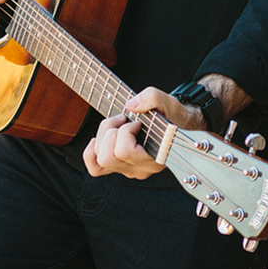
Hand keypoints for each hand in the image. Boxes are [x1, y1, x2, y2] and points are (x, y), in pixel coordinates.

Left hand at [83, 88, 199, 179]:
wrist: (175, 126)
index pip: (125, 151)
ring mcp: (129, 170)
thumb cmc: (171, 116)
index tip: (137, 122)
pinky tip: (99, 139)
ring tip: (117, 126)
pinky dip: (92, 152)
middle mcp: (141, 170)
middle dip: (111, 132)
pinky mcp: (120, 168)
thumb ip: (152, 98)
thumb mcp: (166, 101)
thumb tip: (131, 104)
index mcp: (155, 158)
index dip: (126, 131)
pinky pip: (95, 168)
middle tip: (124, 120)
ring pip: (100, 160)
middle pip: (107, 157)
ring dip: (103, 137)